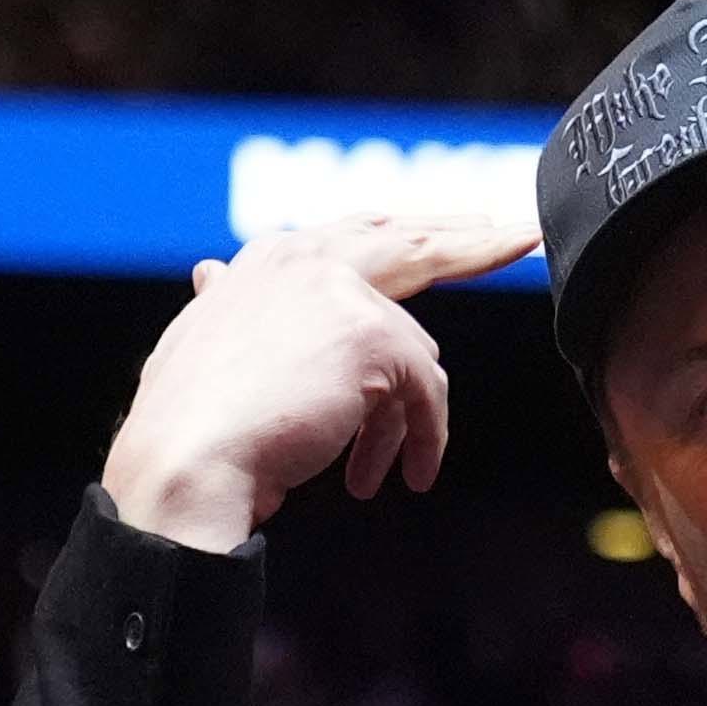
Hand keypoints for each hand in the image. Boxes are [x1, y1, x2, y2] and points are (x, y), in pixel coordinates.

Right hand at [100, 211, 542, 552]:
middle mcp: (305, 257)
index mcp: (268, 261)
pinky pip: (427, 392)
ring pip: (416, 352)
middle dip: (471, 240)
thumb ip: (227, 306)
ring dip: (407, 419)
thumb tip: (212, 273)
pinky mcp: (372, 336)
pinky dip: (425, 438)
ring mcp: (340, 292)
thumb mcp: (203, 346)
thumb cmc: (188, 424)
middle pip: (412, 242)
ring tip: (384, 471)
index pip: (357, 235)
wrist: (186, 459)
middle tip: (519, 237)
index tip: (454, 231)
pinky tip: (411, 474)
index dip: (409, 233)